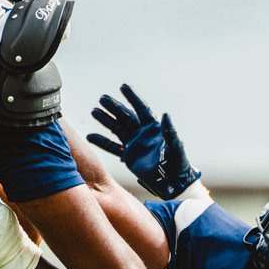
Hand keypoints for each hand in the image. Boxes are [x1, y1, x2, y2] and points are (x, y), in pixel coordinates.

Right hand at [88, 84, 200, 199]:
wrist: (172, 181)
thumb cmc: (177, 162)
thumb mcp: (175, 146)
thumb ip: (169, 130)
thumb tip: (165, 114)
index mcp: (153, 127)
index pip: (141, 109)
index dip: (132, 98)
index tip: (123, 87)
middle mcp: (142, 133)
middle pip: (125, 116)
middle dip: (114, 107)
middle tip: (102, 98)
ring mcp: (133, 144)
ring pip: (117, 128)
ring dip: (105, 120)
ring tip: (94, 111)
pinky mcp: (128, 156)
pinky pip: (113, 147)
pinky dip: (102, 142)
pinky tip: (90, 136)